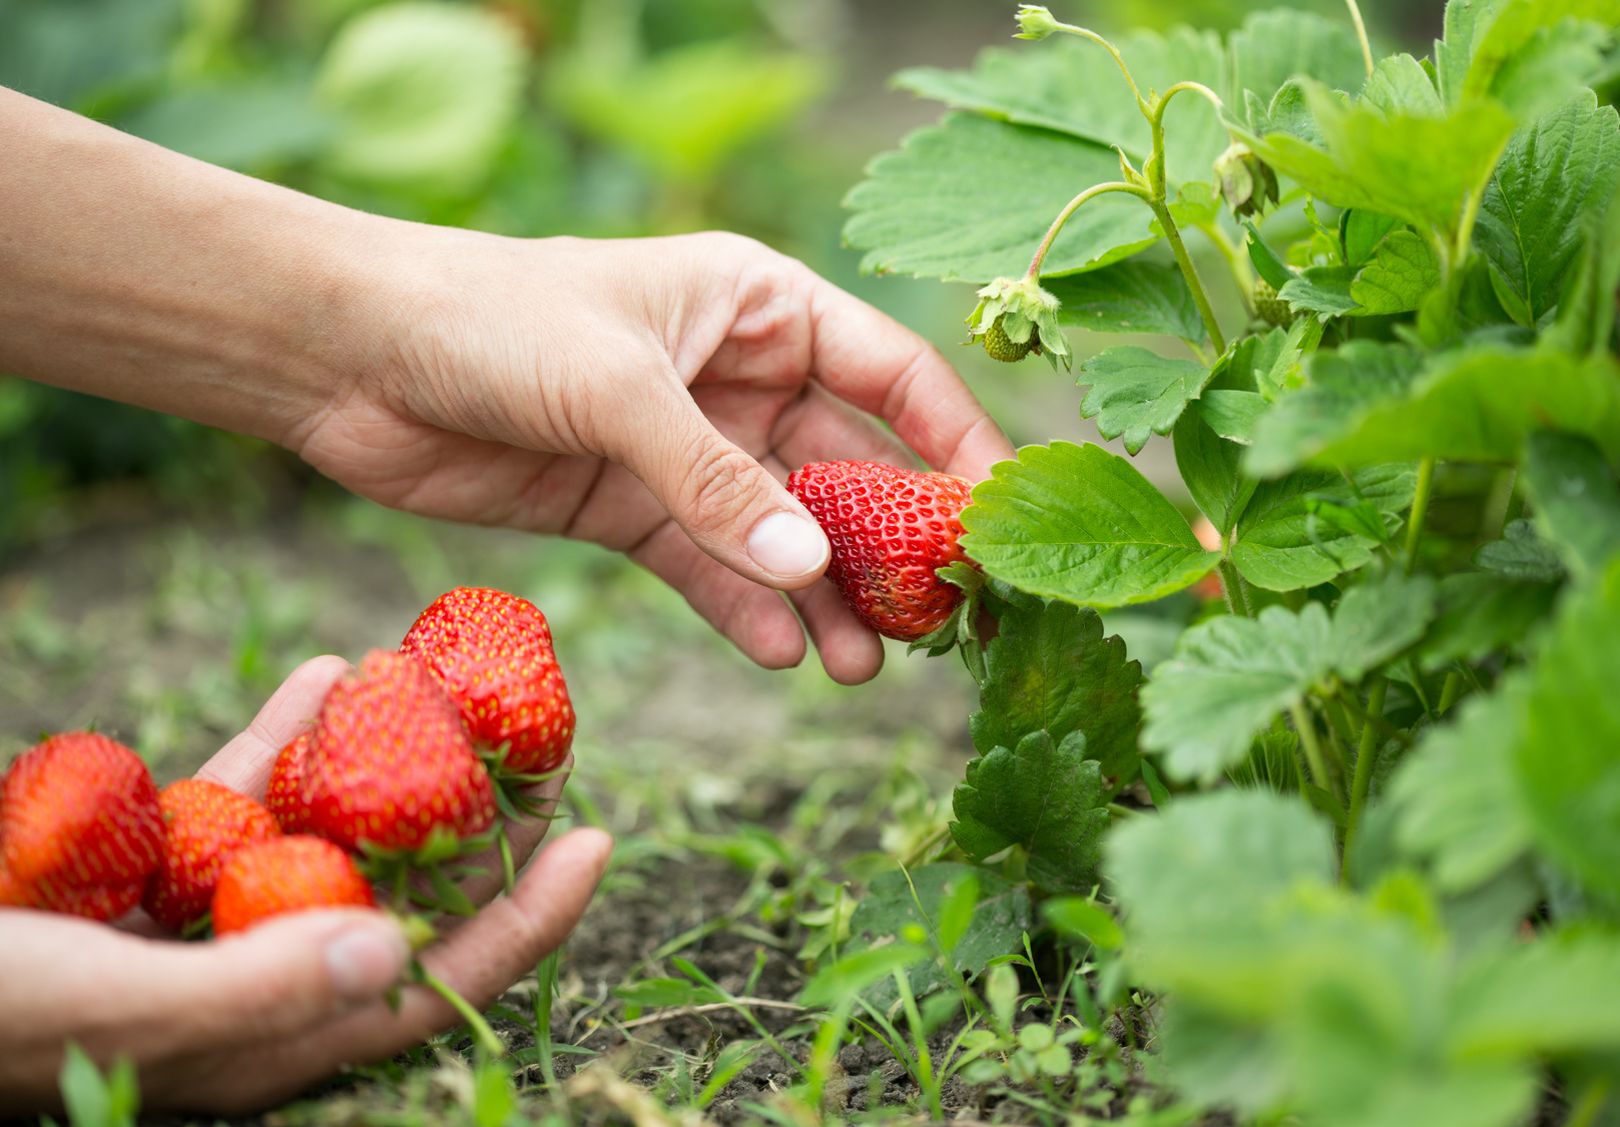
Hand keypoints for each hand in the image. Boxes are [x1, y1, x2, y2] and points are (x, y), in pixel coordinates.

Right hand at [0, 657, 612, 1115]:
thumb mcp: (111, 1005)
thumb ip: (252, 991)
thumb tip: (390, 952)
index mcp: (273, 1034)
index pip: (435, 984)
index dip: (526, 921)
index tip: (596, 838)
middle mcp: (260, 978)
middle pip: (405, 897)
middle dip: (475, 821)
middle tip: (541, 738)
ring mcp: (209, 918)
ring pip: (332, 834)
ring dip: (388, 761)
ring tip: (447, 689)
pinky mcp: (151, 867)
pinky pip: (243, 795)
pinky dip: (285, 739)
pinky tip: (329, 672)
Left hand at [295, 230, 1015, 683]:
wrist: (348, 356)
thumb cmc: (489, 320)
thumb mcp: (618, 388)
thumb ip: (715, 481)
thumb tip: (814, 574)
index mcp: (760, 306)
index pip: (893, 376)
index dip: (956, 445)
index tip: (1001, 521)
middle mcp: (740, 376)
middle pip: (850, 468)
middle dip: (894, 545)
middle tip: (941, 624)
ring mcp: (687, 449)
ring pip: (784, 533)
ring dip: (828, 598)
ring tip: (867, 666)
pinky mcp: (632, 508)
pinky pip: (711, 568)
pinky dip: (748, 611)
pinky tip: (788, 657)